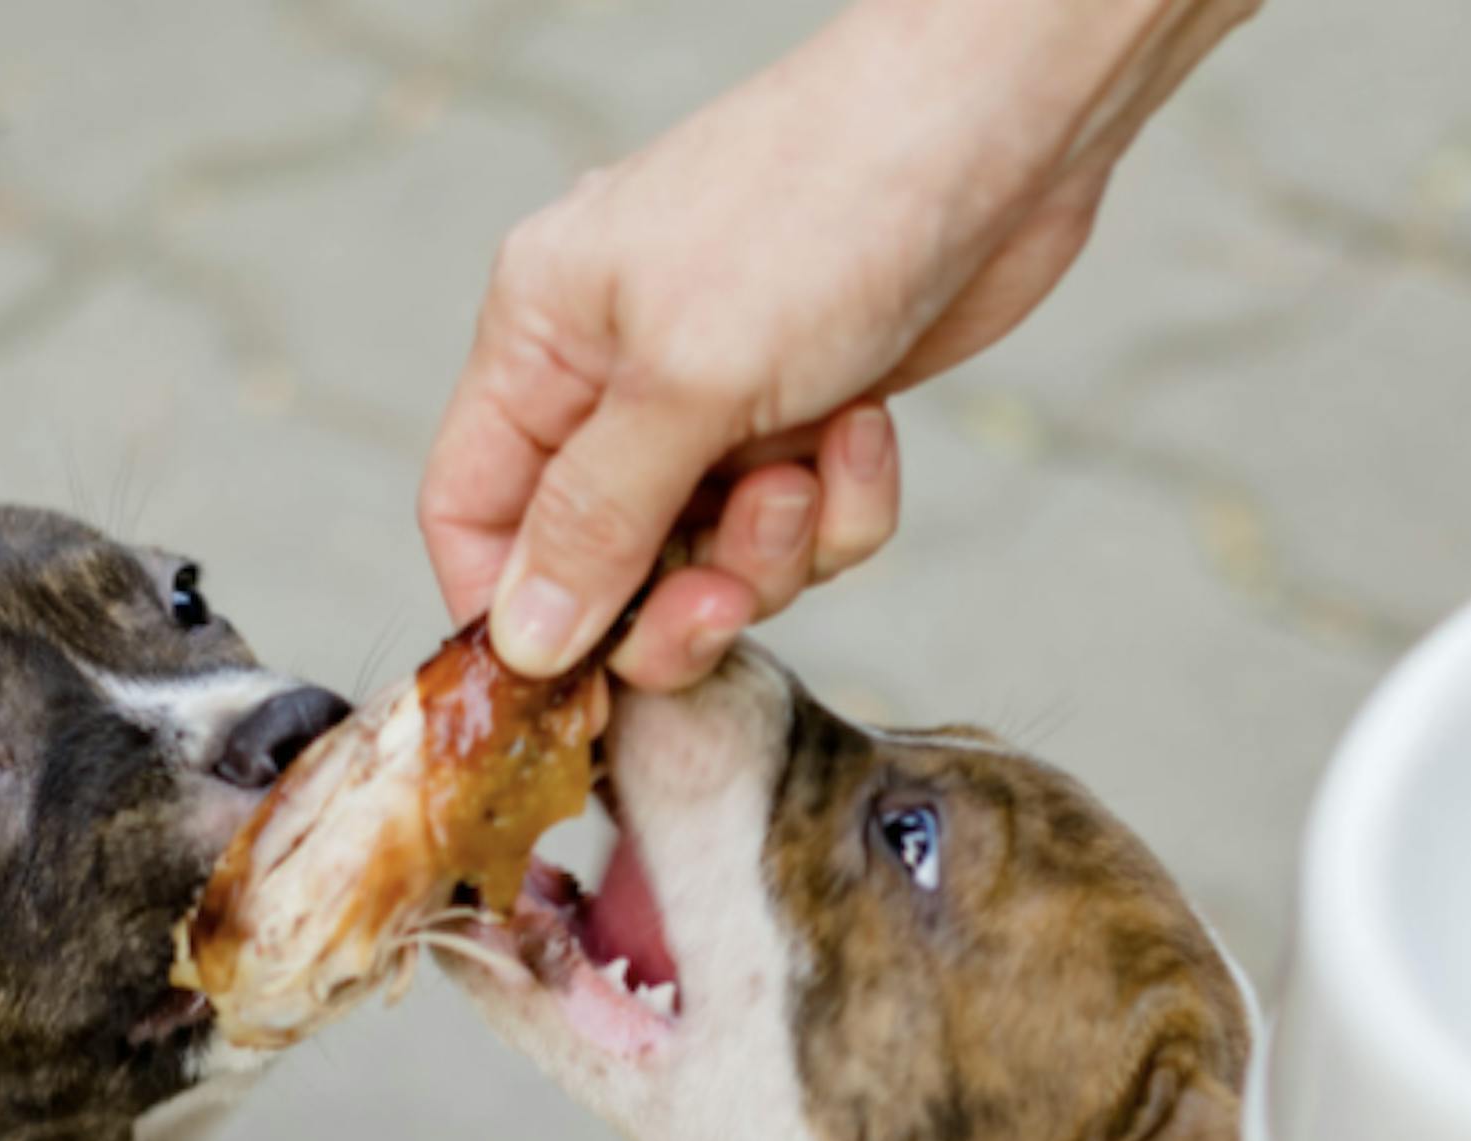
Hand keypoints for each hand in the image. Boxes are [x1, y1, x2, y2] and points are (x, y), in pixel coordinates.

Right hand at [422, 0, 1260, 687]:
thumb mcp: (685, 381)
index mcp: (541, 337)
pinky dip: (844, 502)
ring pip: (714, 557)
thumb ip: (596, 521)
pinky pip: (806, 526)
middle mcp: (616, 372)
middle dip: (674, 593)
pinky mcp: (811, 412)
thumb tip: (520, 640)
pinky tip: (867, 428)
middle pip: (601, 563)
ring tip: (810, 465)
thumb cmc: (821, 206)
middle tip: (728, 594)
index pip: (471, 514)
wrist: (999, 131)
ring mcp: (718, 395)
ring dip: (776, 547)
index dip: (517, 611)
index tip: (579, 678)